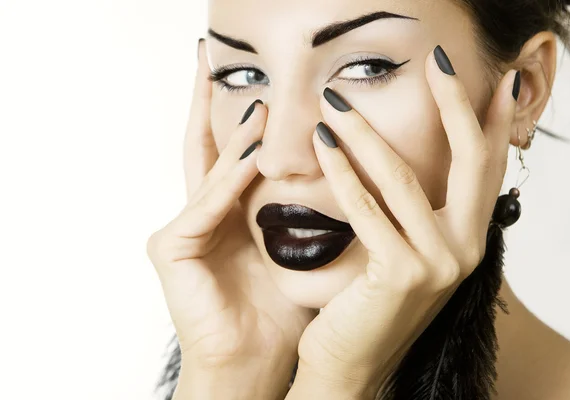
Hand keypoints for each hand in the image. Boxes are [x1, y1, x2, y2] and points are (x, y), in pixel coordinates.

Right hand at [146, 40, 314, 399]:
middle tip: (210, 56)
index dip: (238, 118)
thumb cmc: (280, 308)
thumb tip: (340, 164)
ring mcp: (180, 229)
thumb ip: (301, 205)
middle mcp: (201, 215)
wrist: (257, 360)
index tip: (255, 85)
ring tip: (260, 102)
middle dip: (206, 101)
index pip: (230, 154)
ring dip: (235, 135)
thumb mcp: (298, 246)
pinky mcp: (170, 247)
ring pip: (209, 169)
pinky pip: (207, 204)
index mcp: (229, 216)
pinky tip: (253, 152)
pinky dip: (230, 179)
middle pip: (205, 147)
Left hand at [288, 46, 518, 397]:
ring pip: (405, 178)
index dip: (492, 119)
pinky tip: (324, 147)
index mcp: (469, 238)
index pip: (488, 166)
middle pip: (470, 159)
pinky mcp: (400, 274)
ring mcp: (438, 263)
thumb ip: (415, 210)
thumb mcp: (404, 249)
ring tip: (337, 104)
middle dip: (455, 104)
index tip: (492, 78)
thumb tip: (401, 156)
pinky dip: (343, 174)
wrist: (350, 364)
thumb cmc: (370, 303)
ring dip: (367, 134)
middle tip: (436, 63)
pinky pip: (367, 209)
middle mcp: (466, 248)